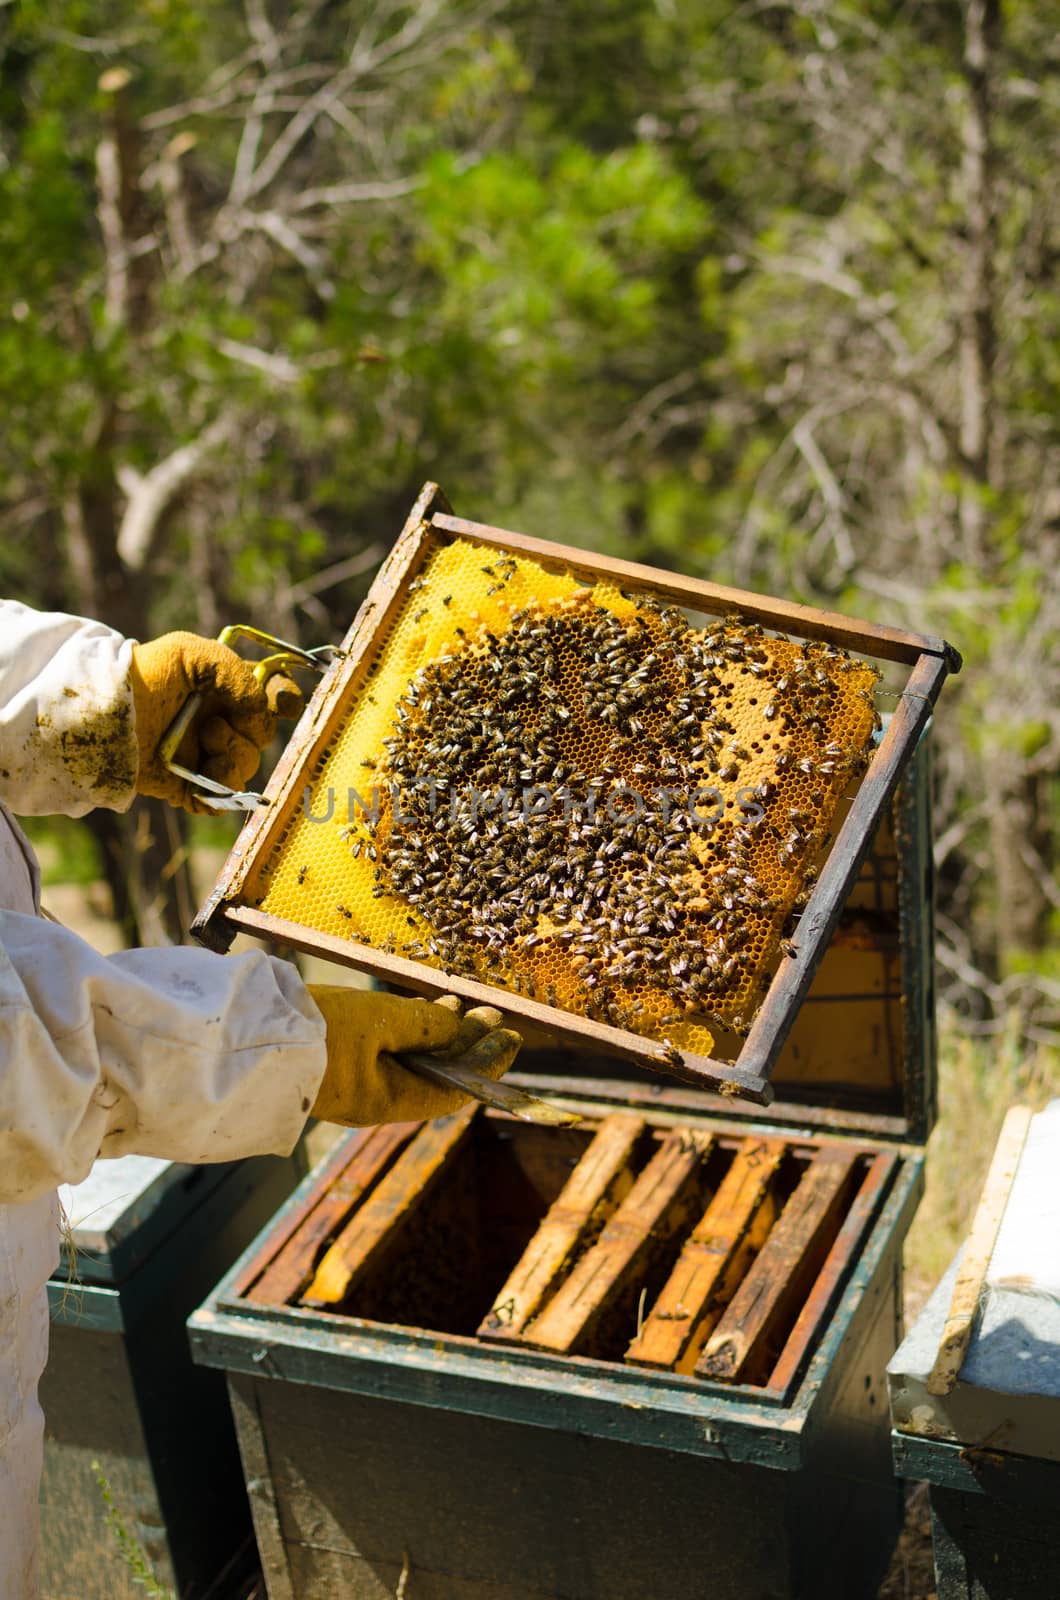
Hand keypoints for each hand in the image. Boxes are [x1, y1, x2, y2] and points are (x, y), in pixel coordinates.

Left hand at [130, 631, 301, 812]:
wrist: (106, 712)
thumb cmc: (144, 674)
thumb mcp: (190, 653)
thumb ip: (237, 674)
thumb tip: (264, 716)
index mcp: (226, 691)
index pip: (273, 696)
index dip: (286, 700)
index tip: (284, 705)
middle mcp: (222, 723)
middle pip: (264, 737)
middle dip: (249, 732)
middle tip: (212, 725)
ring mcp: (206, 756)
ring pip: (247, 769)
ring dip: (232, 760)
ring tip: (203, 748)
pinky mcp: (190, 787)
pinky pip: (221, 801)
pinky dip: (217, 796)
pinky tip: (202, 783)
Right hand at [307, 987, 521, 1126]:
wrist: (242, 1034)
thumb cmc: (313, 1030)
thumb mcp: (378, 1021)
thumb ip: (423, 1024)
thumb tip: (459, 1027)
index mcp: (386, 1103)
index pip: (452, 1091)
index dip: (486, 1065)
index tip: (510, 1038)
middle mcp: (371, 1101)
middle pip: (433, 1077)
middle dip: (465, 1046)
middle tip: (492, 1016)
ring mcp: (350, 1085)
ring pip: (409, 1062)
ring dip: (438, 1035)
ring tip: (462, 1007)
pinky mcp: (332, 1064)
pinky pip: (385, 1053)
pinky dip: (409, 1033)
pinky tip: (419, 1011)